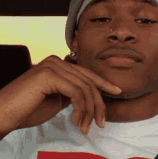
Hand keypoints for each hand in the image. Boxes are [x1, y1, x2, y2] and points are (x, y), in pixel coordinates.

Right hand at [0, 55, 121, 134]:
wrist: (4, 114)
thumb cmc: (29, 109)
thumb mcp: (57, 99)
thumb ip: (72, 92)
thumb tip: (88, 95)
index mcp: (59, 65)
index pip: (86, 74)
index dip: (103, 83)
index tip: (116, 91)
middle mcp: (57, 61)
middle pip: (88, 81)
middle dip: (98, 103)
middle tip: (101, 122)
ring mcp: (52, 66)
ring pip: (84, 88)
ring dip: (89, 110)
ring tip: (86, 126)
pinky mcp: (49, 75)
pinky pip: (76, 92)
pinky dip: (81, 108)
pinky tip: (77, 121)